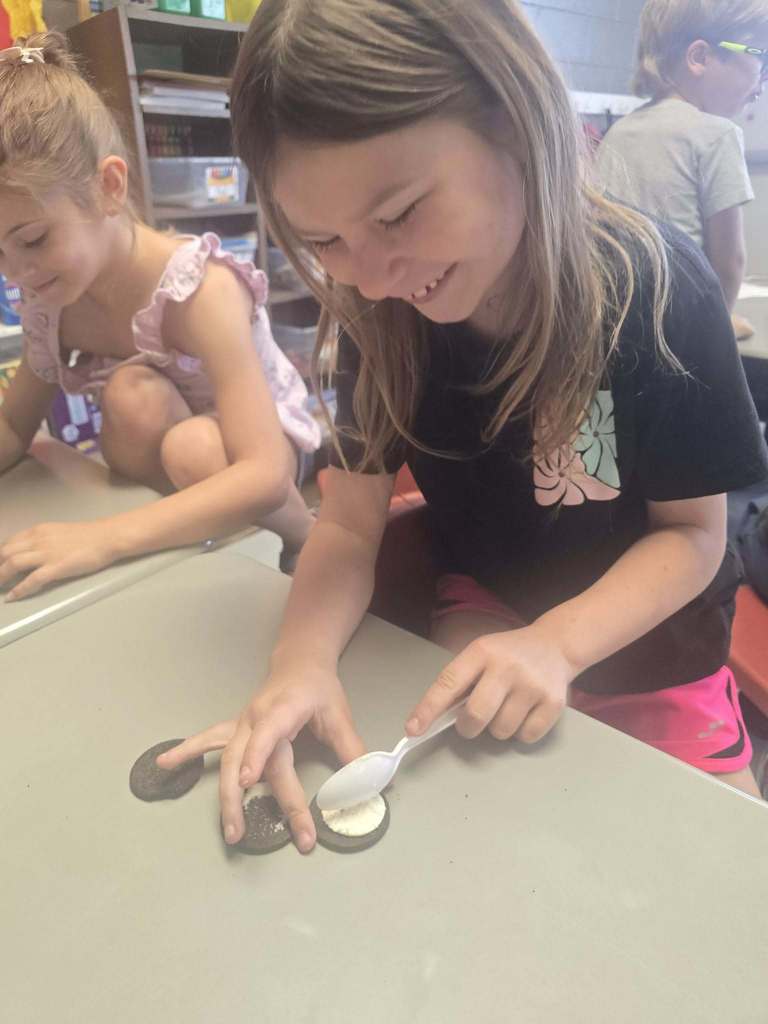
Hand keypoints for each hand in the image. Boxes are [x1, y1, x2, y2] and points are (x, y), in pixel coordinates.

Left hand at [0, 519, 118, 599]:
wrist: (107, 537)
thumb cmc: (88, 536)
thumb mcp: (58, 532)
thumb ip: (43, 541)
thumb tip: (31, 552)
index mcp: (38, 531)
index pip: (9, 542)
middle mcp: (38, 540)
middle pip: (5, 553)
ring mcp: (47, 553)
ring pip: (13, 564)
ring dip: (0, 577)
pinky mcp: (57, 567)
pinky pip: (32, 579)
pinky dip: (19, 589)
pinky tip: (12, 597)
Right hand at [158, 662, 365, 853]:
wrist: (299, 663)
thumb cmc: (319, 689)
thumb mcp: (339, 714)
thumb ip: (352, 750)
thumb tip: (366, 785)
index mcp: (283, 709)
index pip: (268, 735)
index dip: (257, 757)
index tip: (248, 782)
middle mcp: (257, 717)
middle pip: (247, 761)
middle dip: (245, 799)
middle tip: (246, 835)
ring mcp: (243, 724)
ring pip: (226, 760)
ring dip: (225, 797)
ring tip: (228, 831)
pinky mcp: (237, 729)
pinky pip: (208, 741)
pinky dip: (186, 751)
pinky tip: (164, 762)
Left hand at [406, 624, 576, 743]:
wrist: (556, 645)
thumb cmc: (509, 654)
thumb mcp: (482, 655)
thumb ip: (461, 681)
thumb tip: (435, 717)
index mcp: (482, 651)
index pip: (448, 683)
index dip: (428, 708)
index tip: (413, 729)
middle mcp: (507, 666)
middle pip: (476, 715)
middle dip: (468, 727)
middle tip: (472, 721)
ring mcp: (532, 685)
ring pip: (501, 731)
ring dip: (497, 728)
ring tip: (506, 707)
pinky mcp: (554, 702)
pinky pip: (526, 736)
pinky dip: (521, 732)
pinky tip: (526, 711)